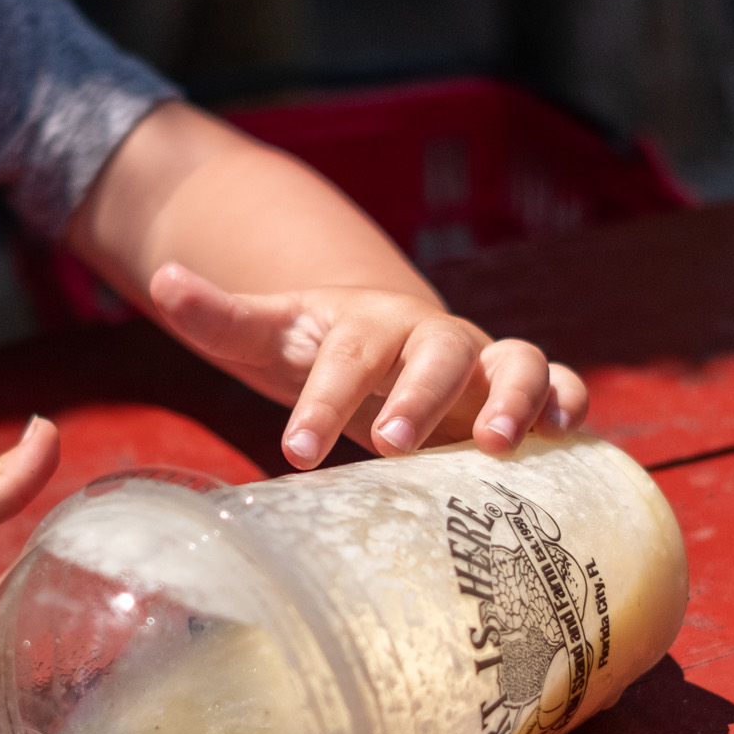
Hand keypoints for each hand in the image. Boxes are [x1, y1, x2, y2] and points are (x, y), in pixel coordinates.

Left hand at [150, 264, 587, 468]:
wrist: (389, 348)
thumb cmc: (327, 351)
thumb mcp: (271, 335)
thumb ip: (221, 317)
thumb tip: (161, 280)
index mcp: (368, 325)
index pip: (345, 357)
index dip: (321, 402)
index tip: (293, 453)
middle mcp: (432, 338)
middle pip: (437, 353)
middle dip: (418, 398)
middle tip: (388, 445)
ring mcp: (484, 361)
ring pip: (517, 360)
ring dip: (512, 396)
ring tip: (495, 445)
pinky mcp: (523, 391)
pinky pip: (564, 385)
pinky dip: (571, 402)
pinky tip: (564, 435)